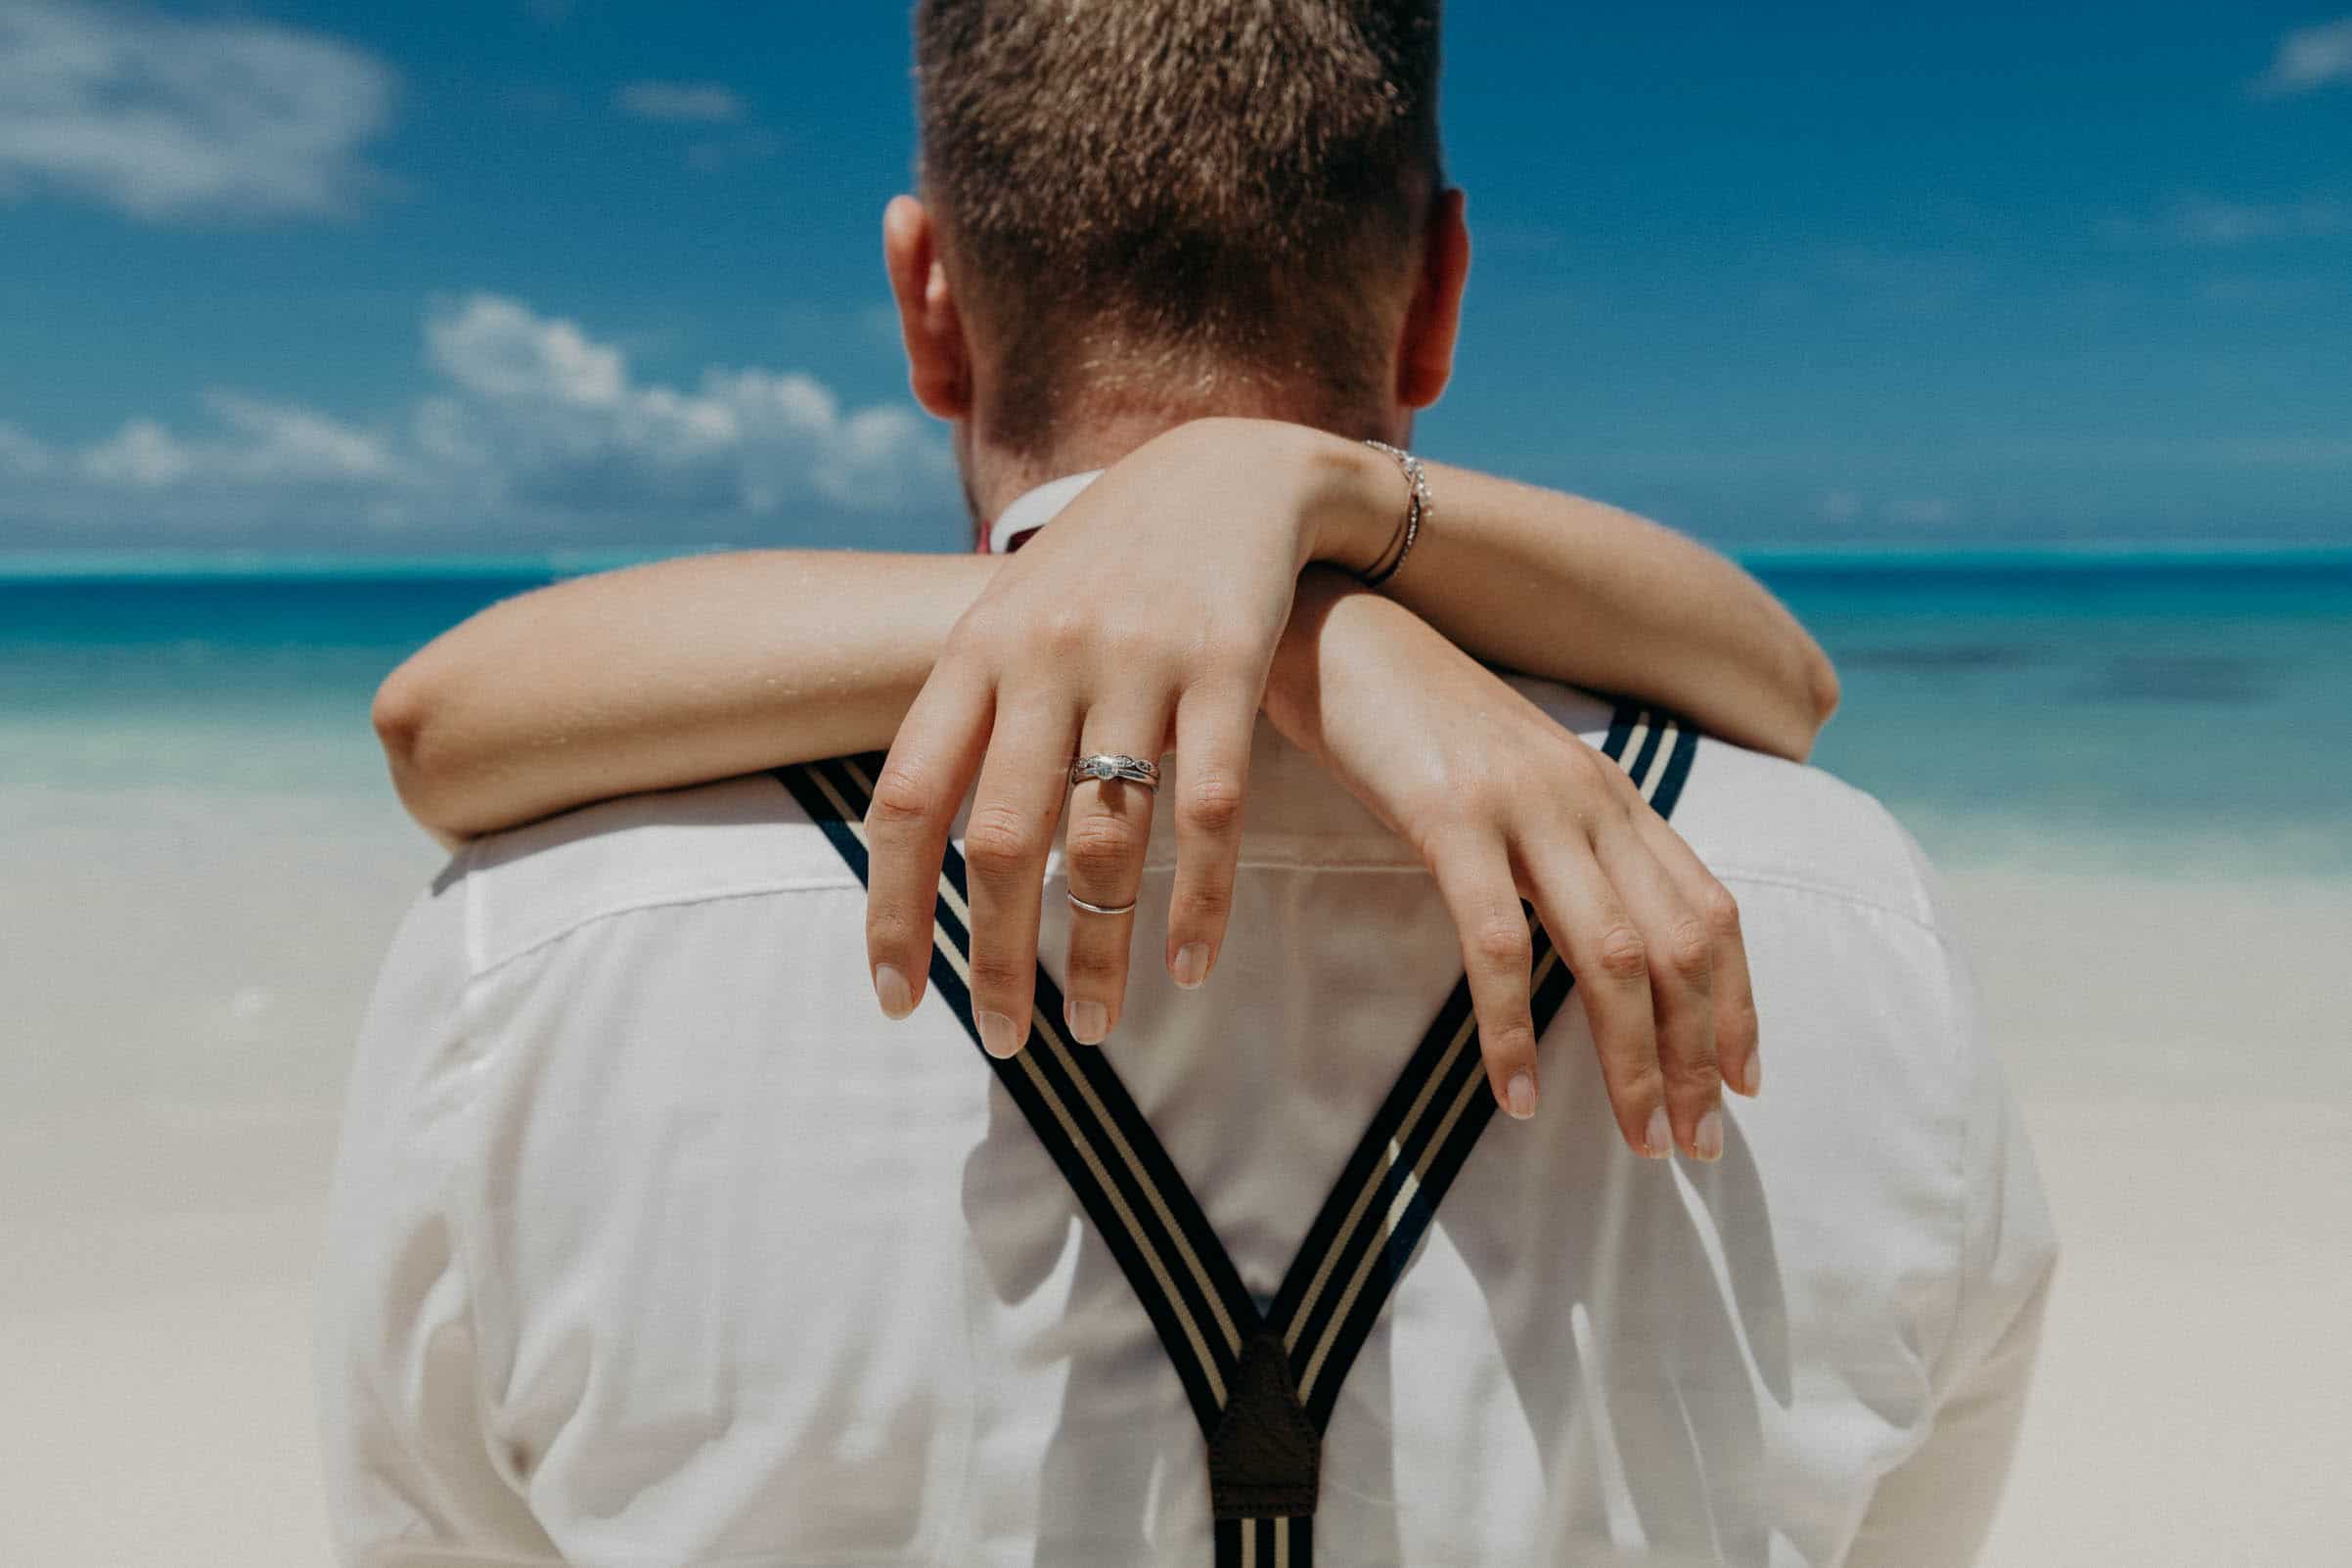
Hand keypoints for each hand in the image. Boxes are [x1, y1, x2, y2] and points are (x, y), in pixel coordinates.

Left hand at [860, 419, 1395, 1055]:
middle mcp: (1046, 654)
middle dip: (995, 958)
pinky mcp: (1228, 666)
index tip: (896, 999)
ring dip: (1096, 948)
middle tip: (1005, 1040)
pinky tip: (1191, 964)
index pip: (909, 798)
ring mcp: (1139, 659)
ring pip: (1104, 839)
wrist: (1230, 466)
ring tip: (1093, 1024)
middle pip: (1000, 839)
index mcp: (977, 648)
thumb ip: (970, 709)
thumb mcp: (1016, 612)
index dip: (893, 908)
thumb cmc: (1108, 561)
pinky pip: (1210, 811)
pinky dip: (1199, 901)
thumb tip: (918, 841)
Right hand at [1265, 569, 1758, 1159]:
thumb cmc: (1411, 715)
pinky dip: (1514, 1032)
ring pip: (1614, 955)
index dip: (1738, 1003)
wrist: (1335, 623)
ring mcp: (1525, 806)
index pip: (1711, 910)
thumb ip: (1556, 844)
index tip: (1741, 1084)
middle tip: (1694, 1146)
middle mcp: (1589, 798)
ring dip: (1631, 1061)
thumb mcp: (1509, 777)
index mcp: (1610, 792)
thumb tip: (1586, 937)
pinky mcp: (1450, 816)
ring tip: (1636, 1141)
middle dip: (1696, 1057)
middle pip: (1681, 947)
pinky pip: (1499, 944)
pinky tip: (1516, 1094)